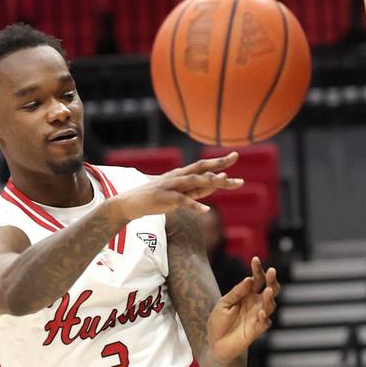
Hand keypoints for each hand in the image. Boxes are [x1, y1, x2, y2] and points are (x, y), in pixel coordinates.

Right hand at [115, 153, 242, 220]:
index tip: (236, 155)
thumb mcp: (181, 194)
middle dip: (219, 163)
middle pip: (201, 168)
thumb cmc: (157, 199)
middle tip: (236, 157)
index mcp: (182, 175)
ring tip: (225, 181)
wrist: (130, 204)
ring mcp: (170, 185)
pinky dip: (194, 205)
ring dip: (210, 181)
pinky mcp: (164, 197)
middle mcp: (177, 176)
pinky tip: (206, 211)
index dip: (220, 161)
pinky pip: (181, 200)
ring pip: (193, 181)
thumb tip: (218, 183)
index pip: (204, 166)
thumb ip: (199, 190)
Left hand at [207, 256, 279, 362]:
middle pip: (270, 289)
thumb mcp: (223, 303)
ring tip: (267, 291)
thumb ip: (236, 292)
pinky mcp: (256, 330)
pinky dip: (264, 317)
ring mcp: (257, 316)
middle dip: (272, 280)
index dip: (258, 269)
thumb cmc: (218, 321)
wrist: (215, 344)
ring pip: (270, 305)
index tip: (255, 259)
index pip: (257, 279)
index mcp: (248, 294)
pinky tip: (261, 313)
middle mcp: (256, 304)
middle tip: (271, 272)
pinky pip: (265, 323)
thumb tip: (249, 279)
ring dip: (269, 297)